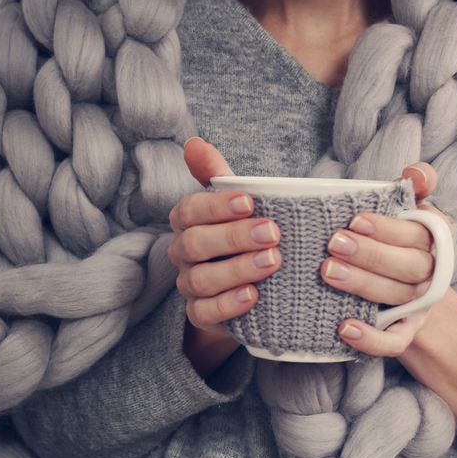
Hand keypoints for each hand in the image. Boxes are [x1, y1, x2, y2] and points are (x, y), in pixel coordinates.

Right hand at [167, 138, 281, 373]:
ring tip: (273, 261)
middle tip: (273, 233)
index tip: (250, 202)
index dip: (217, 206)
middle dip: (234, 237)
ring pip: (201, 279)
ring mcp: (189, 286)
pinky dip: (229, 305)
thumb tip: (194, 143)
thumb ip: (217, 174)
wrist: (250, 288)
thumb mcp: (236, 203)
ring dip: (238, 269)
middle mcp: (183, 253)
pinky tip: (254, 296)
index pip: (189, 210)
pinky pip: (205, 313)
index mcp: (187, 222)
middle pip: (195, 244)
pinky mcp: (200, 314)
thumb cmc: (243, 235)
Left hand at [323, 162, 452, 356]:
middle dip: (371, 255)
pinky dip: (371, 338)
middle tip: (334, 243)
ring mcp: (420, 306)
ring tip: (328, 272)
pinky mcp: (405, 333)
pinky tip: (344, 328)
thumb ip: (414, 187)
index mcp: (435, 240)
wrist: (408, 293)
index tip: (355, 219)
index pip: (418, 234)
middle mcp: (432, 274)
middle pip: (410, 266)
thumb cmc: (397, 240)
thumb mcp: (407, 210)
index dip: (388, 228)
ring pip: (398, 297)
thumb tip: (417, 173)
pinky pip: (394, 341)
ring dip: (363, 285)